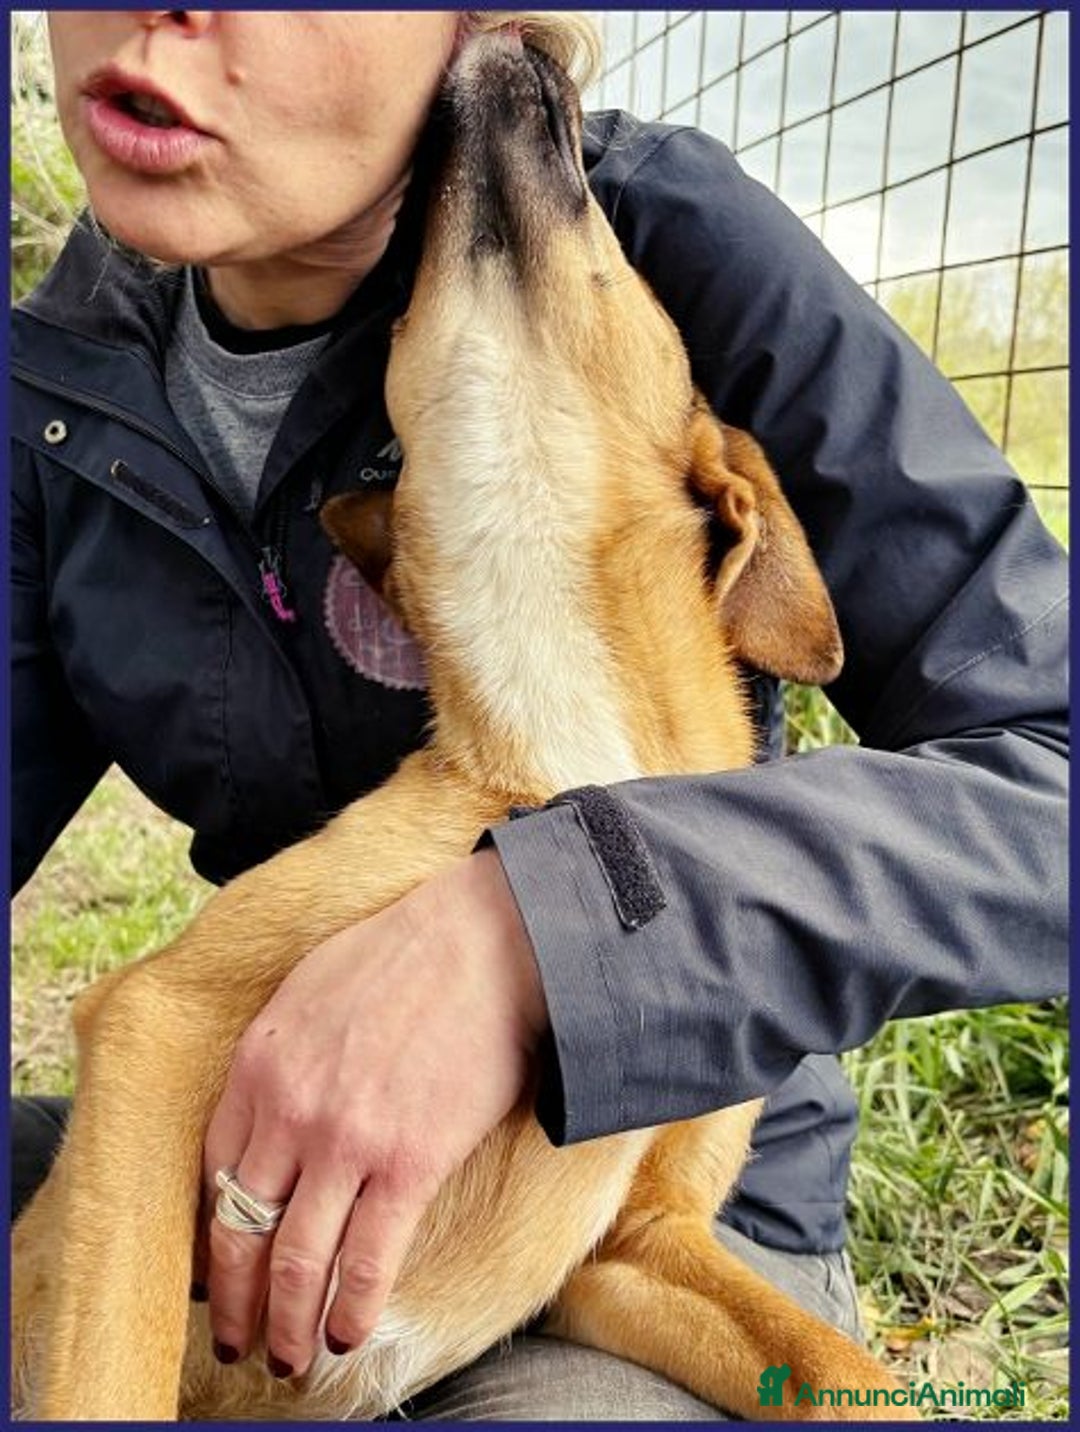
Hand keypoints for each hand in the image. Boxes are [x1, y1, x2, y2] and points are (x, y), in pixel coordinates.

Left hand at [201, 848, 546, 1377]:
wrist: (487, 939)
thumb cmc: (406, 954)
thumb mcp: (310, 989)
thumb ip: (279, 1054)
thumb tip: (272, 1109)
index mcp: (259, 1064)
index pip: (212, 1175)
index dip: (212, 1235)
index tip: (222, 1267)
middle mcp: (290, 1110)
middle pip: (241, 1232)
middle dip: (235, 1302)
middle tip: (235, 1341)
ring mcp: (348, 1141)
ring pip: (297, 1261)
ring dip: (286, 1324)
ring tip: (289, 1357)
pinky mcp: (410, 1163)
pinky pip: (368, 1259)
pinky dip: (352, 1309)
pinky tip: (345, 1334)